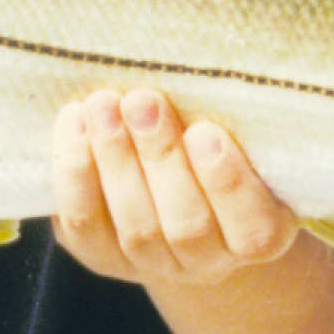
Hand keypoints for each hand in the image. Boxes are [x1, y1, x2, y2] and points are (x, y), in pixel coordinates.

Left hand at [50, 88, 299, 287]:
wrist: (174, 189)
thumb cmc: (214, 143)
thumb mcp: (240, 133)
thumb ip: (231, 117)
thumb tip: (196, 69)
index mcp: (260, 234)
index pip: (253, 230)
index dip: (228, 184)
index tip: (206, 132)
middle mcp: (209, 261)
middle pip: (186, 226)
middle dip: (160, 158)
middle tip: (142, 101)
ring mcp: (153, 264)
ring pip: (136, 226)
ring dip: (115, 159)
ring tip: (103, 105)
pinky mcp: (102, 255)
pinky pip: (84, 223)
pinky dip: (75, 172)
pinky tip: (73, 121)